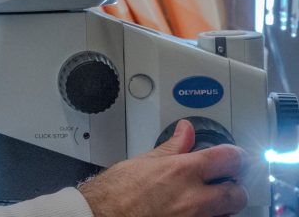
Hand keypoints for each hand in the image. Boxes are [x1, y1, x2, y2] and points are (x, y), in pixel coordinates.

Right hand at [78, 120, 247, 216]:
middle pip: (237, 192)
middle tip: (222, 181)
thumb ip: (172, 147)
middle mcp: (194, 199)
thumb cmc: (115, 193)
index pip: (229, 158)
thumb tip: (185, 131)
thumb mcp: (144, 161)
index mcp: (183, 171)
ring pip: (228, 214)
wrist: (101, 215)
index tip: (231, 156)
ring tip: (206, 200)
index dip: (233, 155)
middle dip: (232, 185)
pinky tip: (195, 213)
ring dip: (222, 206)